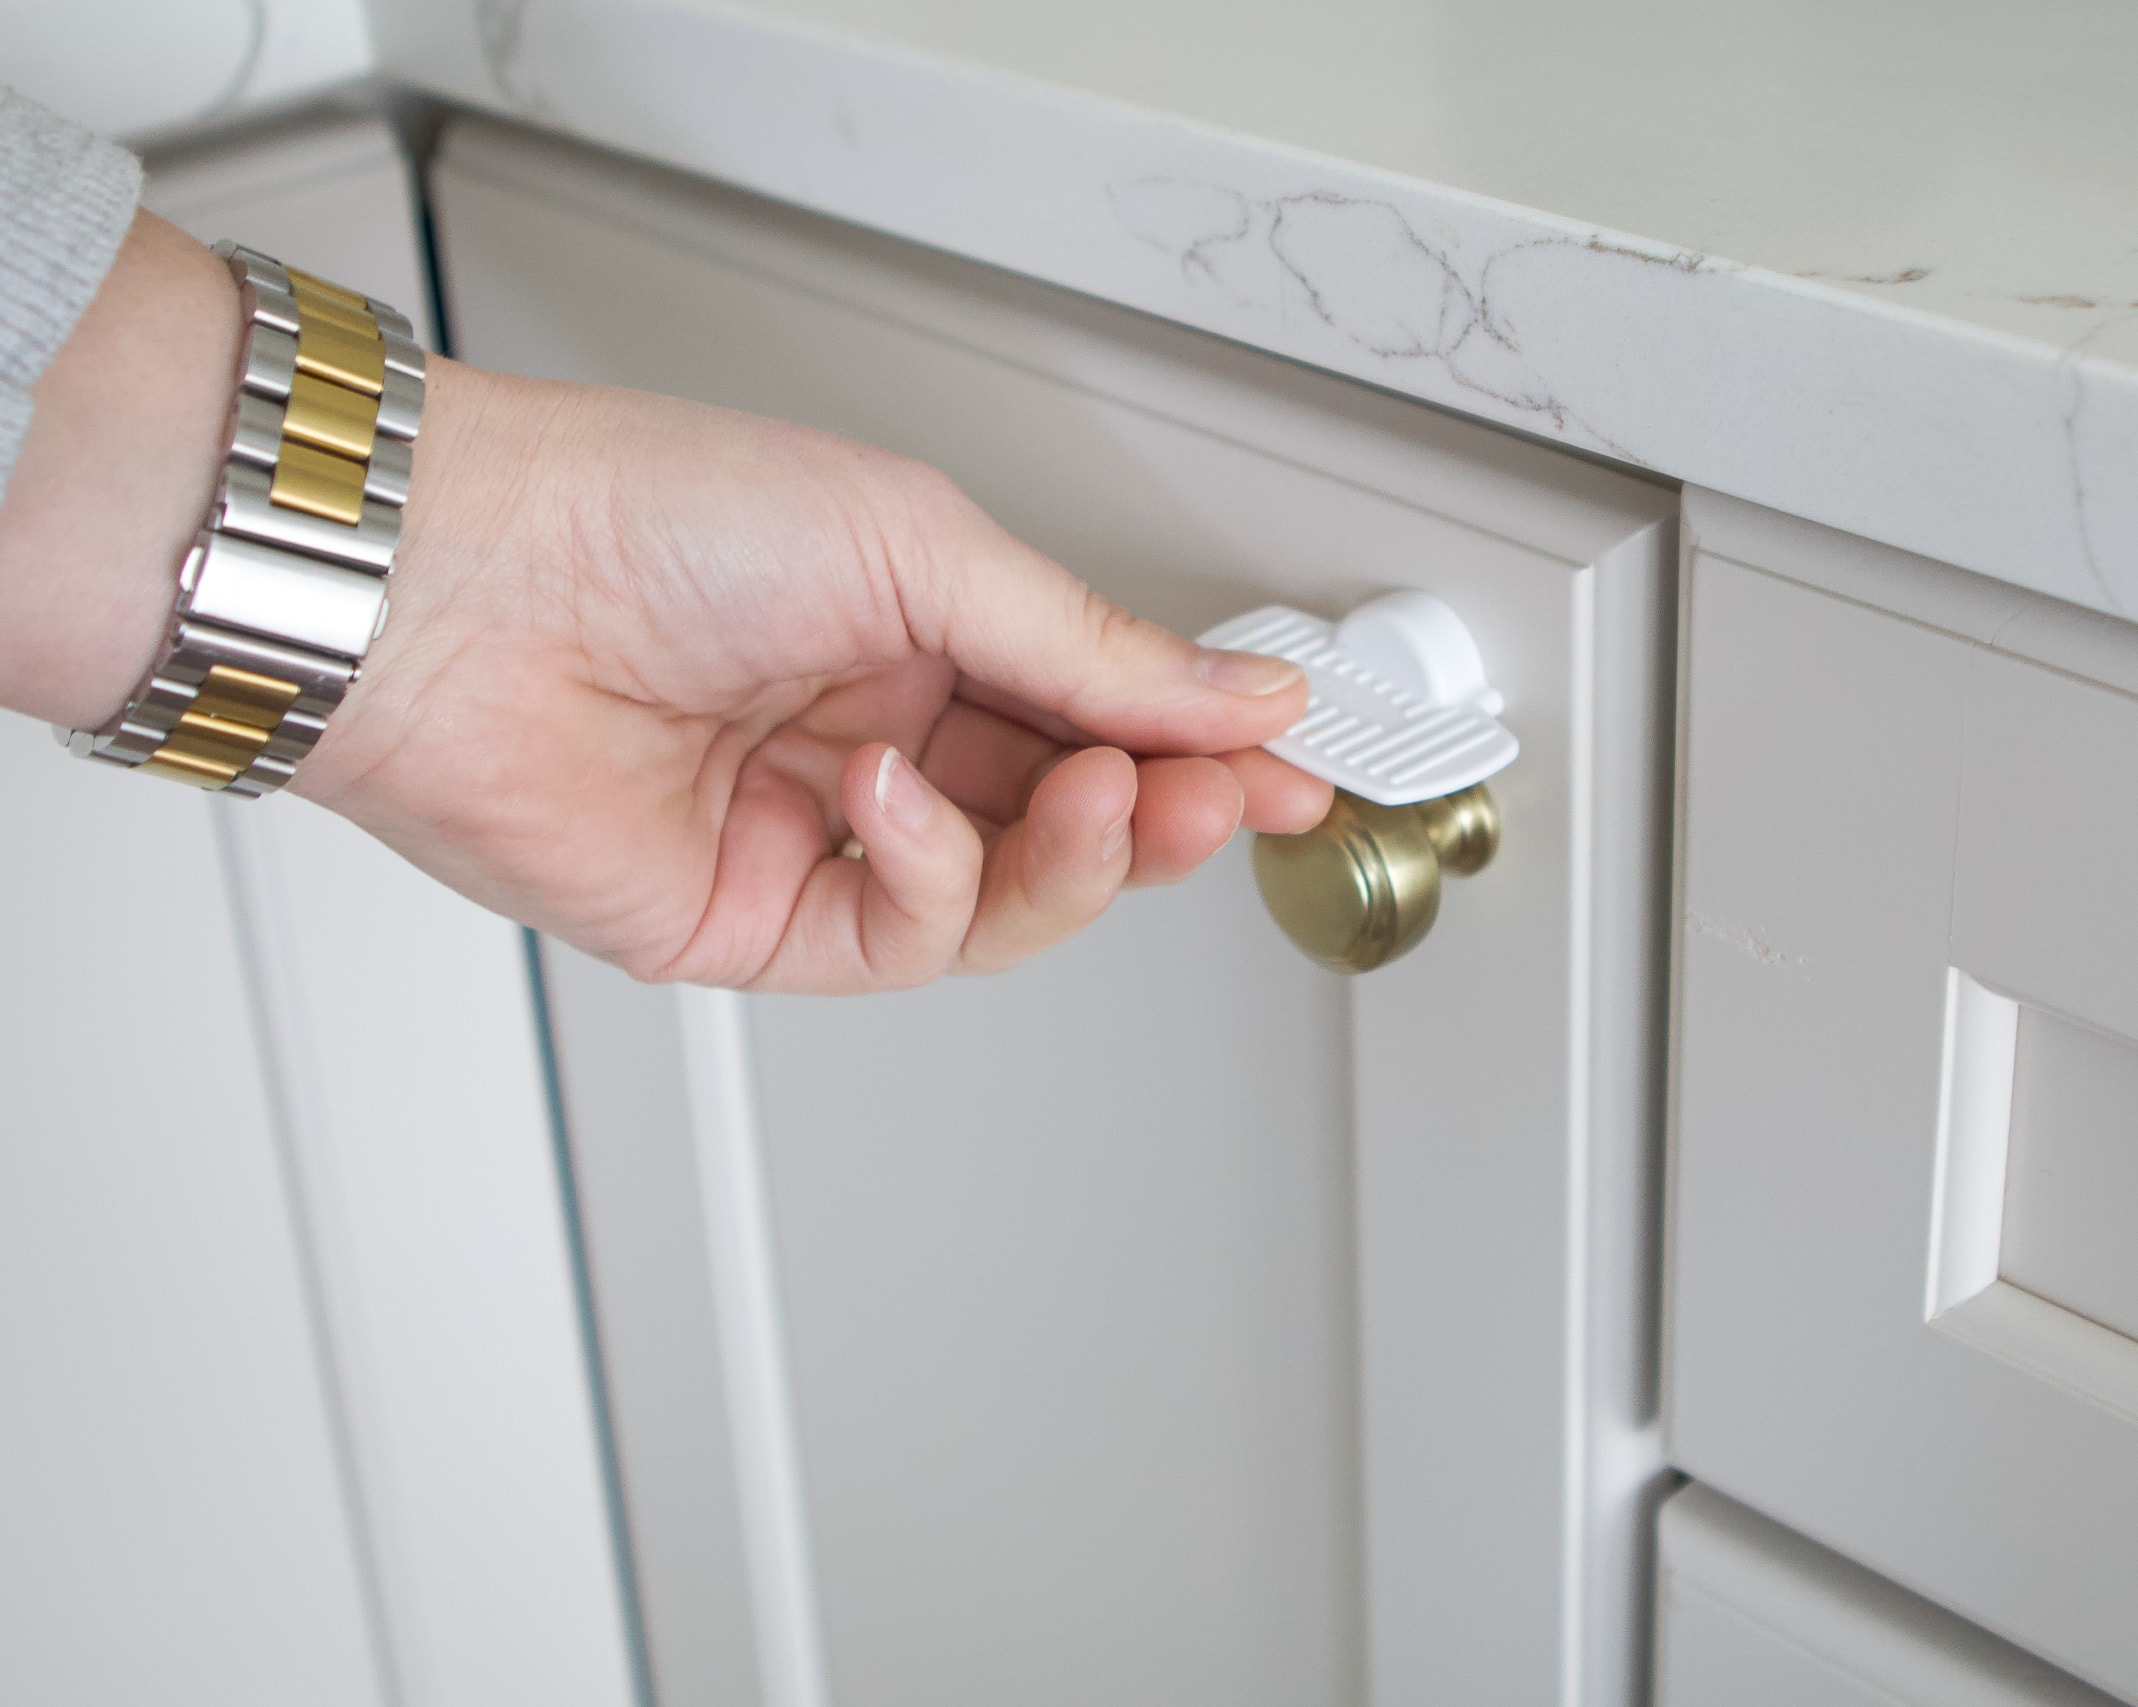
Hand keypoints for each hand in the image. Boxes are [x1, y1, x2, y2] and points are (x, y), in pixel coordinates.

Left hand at [291, 359, 1333, 990]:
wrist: (460, 583)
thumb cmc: (655, 512)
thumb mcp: (923, 546)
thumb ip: (1090, 644)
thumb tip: (1241, 694)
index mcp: (927, 629)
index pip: (1104, 712)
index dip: (1205, 747)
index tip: (1294, 763)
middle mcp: (884, 738)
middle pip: (1075, 820)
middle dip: (1163, 814)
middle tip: (1223, 795)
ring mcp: (823, 838)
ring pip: (1009, 901)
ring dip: (1070, 855)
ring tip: (1088, 793)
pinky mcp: (758, 924)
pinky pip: (902, 938)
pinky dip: (927, 873)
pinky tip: (892, 798)